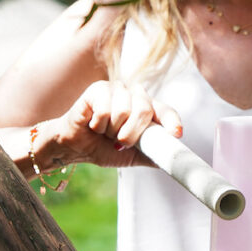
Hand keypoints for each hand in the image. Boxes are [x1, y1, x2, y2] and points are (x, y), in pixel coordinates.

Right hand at [44, 80, 181, 167]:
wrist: (75, 148)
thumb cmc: (103, 148)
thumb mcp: (132, 156)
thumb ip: (152, 155)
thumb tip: (174, 161)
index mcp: (147, 110)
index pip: (165, 111)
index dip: (172, 122)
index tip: (176, 134)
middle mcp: (134, 95)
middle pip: (145, 109)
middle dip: (132, 134)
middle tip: (120, 142)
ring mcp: (117, 89)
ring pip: (124, 110)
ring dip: (111, 130)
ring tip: (103, 131)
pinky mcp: (98, 89)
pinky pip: (105, 109)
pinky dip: (98, 125)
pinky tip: (93, 124)